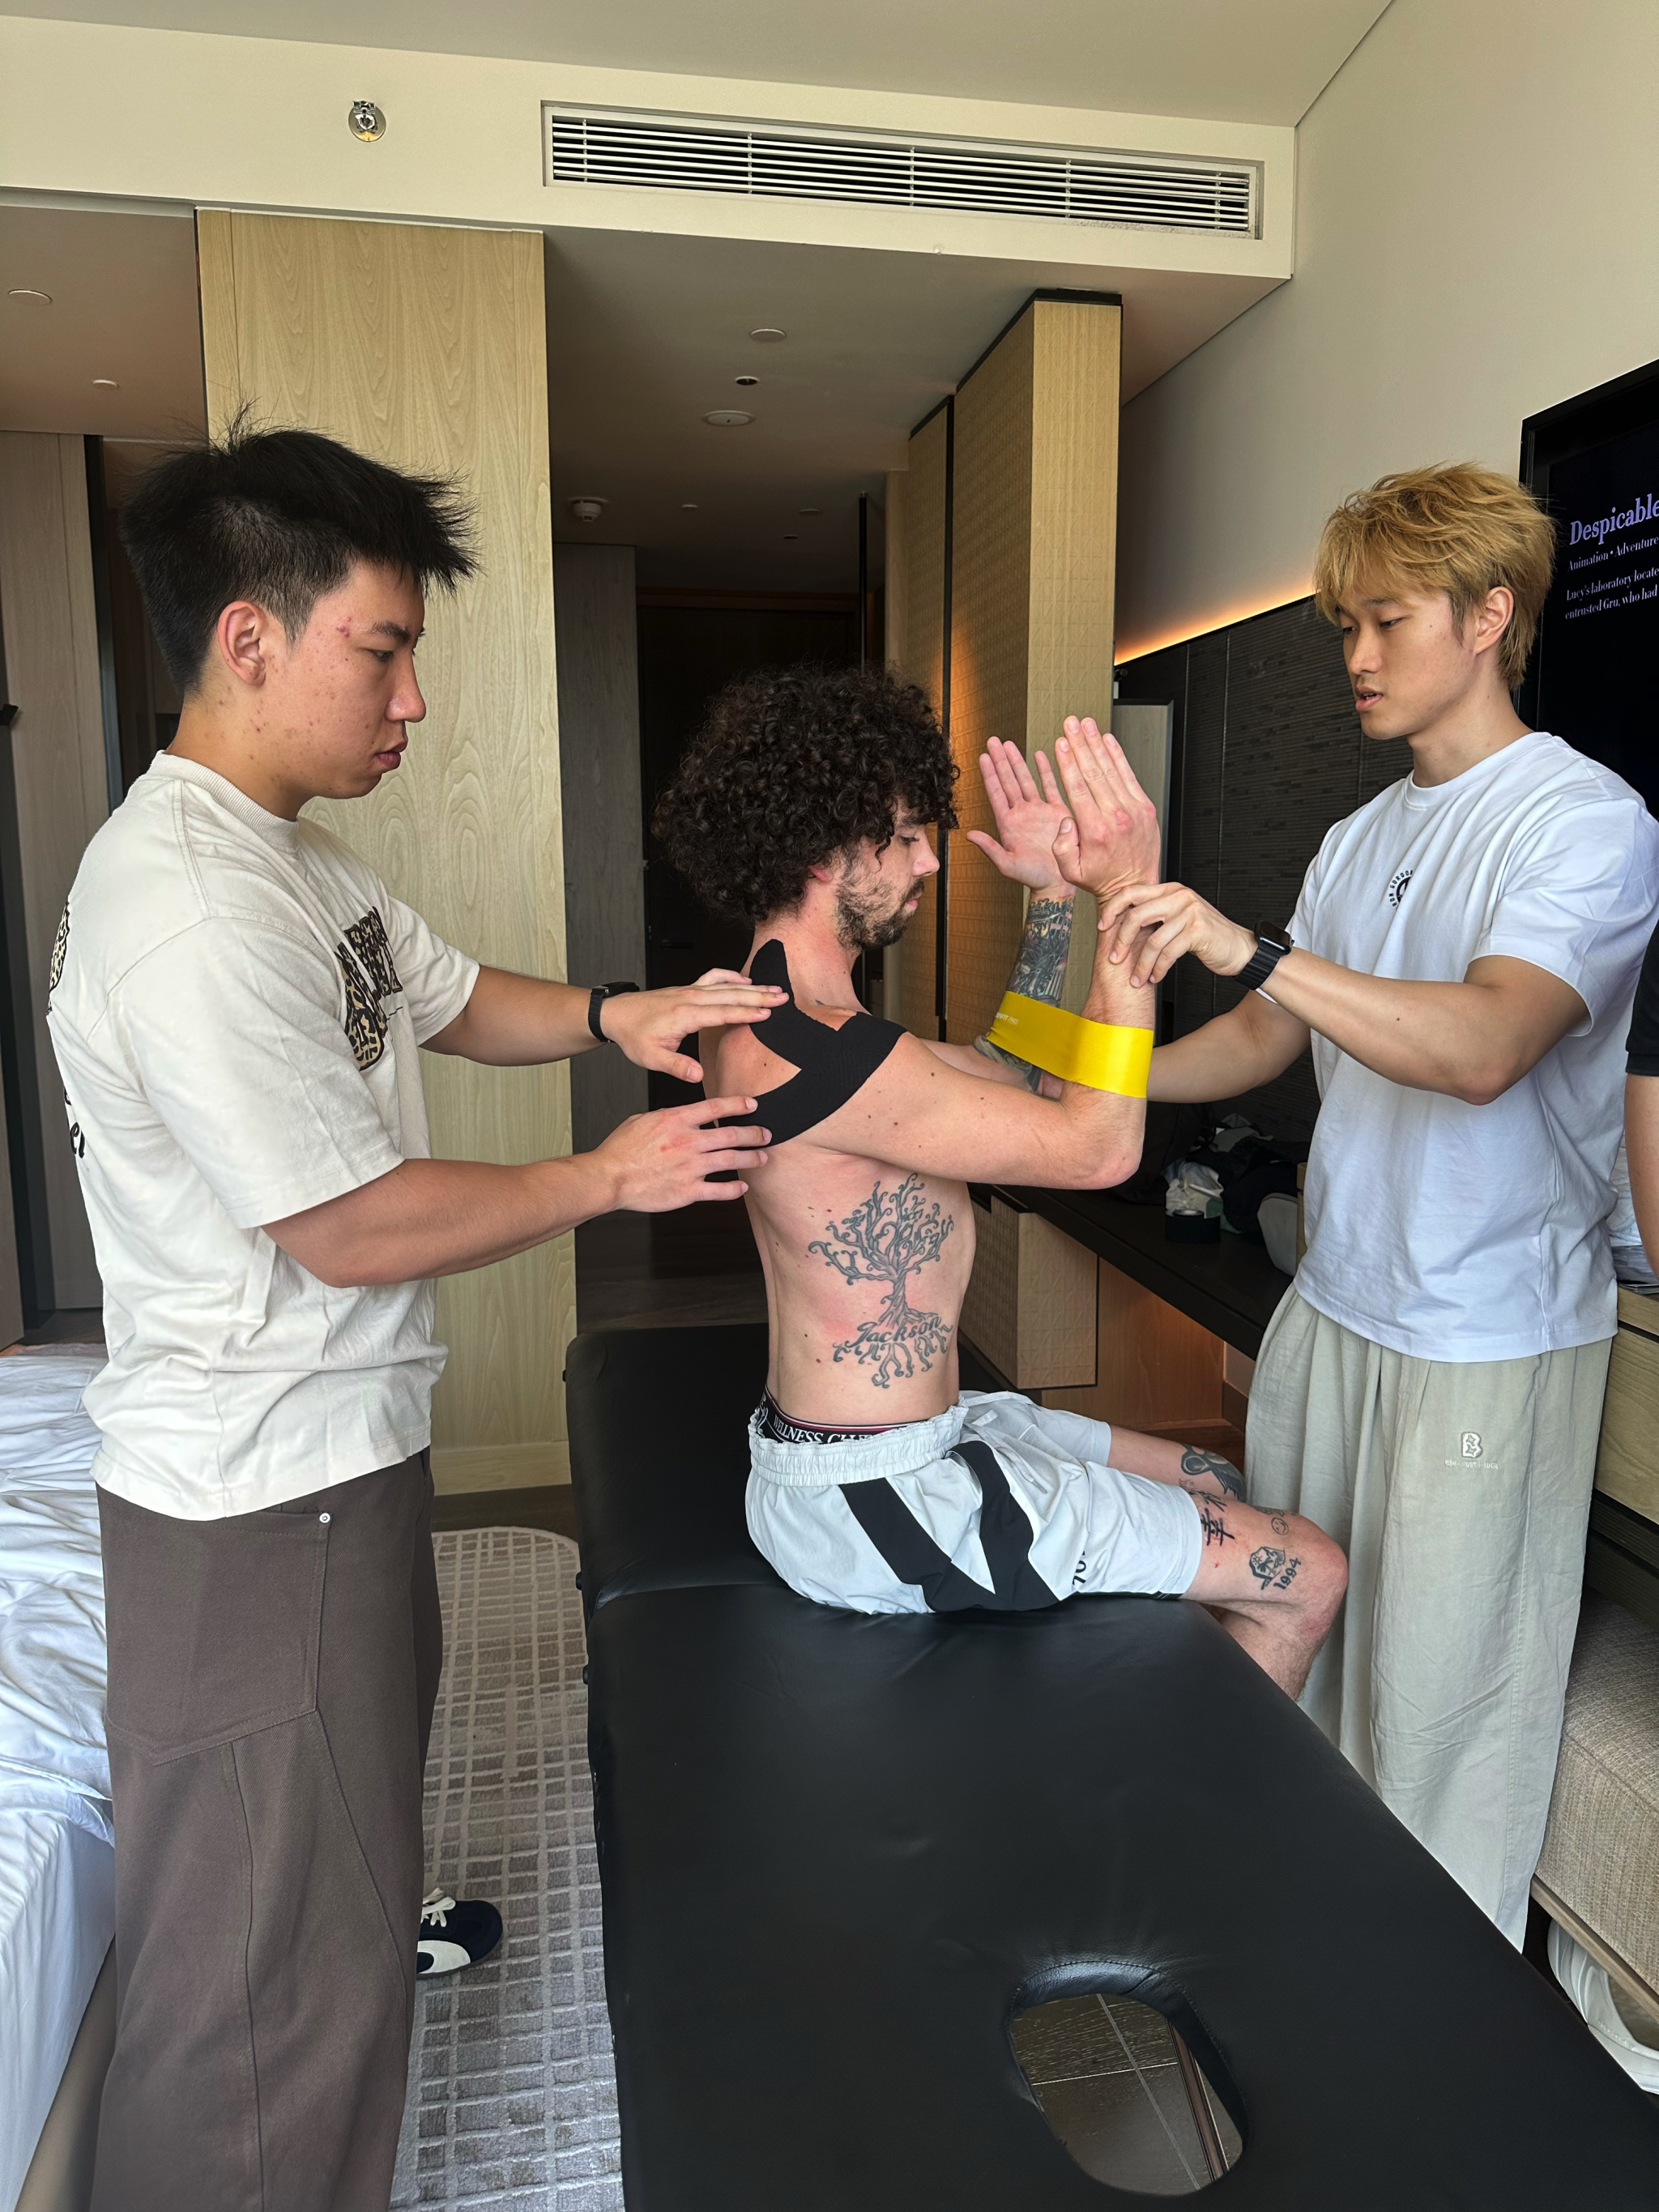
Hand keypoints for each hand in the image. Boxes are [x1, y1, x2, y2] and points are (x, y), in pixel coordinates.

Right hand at [594, 1096, 770, 1210]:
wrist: (610, 1177)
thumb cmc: (620, 1150)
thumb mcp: (642, 1121)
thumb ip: (666, 1118)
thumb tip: (681, 1117)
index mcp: (675, 1121)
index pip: (715, 1108)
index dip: (738, 1105)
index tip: (752, 1106)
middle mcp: (687, 1142)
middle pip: (730, 1135)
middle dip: (753, 1134)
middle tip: (766, 1134)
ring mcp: (689, 1167)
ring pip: (730, 1160)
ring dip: (750, 1159)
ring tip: (762, 1158)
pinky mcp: (687, 1190)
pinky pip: (718, 1190)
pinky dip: (733, 1190)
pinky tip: (742, 1188)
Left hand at [601, 970, 786, 1083]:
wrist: (616, 1014)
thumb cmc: (633, 1036)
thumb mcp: (651, 1058)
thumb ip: (676, 1066)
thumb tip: (697, 1076)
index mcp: (684, 1015)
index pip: (722, 1013)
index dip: (746, 1013)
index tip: (768, 1014)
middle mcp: (690, 998)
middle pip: (731, 995)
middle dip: (759, 996)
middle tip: (783, 997)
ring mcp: (690, 990)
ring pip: (726, 985)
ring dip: (751, 986)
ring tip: (774, 989)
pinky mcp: (688, 988)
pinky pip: (714, 977)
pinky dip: (731, 976)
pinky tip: (744, 980)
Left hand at [964, 736, 1073, 894]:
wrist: (1058, 882)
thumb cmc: (1032, 877)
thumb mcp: (1007, 864)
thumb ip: (989, 848)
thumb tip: (969, 835)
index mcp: (1008, 824)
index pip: (996, 793)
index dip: (989, 774)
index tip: (983, 757)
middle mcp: (1021, 813)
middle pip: (1008, 780)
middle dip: (1000, 760)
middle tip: (993, 740)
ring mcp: (1038, 810)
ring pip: (1026, 780)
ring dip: (1018, 761)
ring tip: (1009, 743)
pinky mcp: (1056, 811)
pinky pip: (1050, 786)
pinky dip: (1045, 770)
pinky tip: (1039, 755)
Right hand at [1049, 718, 1161, 902]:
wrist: (1135, 885)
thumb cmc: (1100, 877)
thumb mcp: (1070, 871)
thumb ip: (1061, 845)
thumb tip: (1065, 818)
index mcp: (1095, 830)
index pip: (1078, 787)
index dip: (1068, 762)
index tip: (1060, 743)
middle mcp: (1116, 817)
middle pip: (1094, 772)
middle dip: (1079, 744)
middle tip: (1070, 723)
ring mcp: (1133, 810)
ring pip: (1112, 769)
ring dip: (1097, 743)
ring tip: (1086, 724)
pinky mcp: (1145, 808)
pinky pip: (1129, 776)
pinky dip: (1118, 756)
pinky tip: (1108, 740)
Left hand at [1096, 882, 1255, 987]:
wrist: (1238, 948)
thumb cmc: (1206, 936)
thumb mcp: (1178, 918)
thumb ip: (1156, 915)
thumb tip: (1122, 925)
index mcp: (1171, 890)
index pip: (1132, 892)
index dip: (1112, 909)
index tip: (1102, 926)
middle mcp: (1179, 896)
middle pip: (1136, 915)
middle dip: (1121, 941)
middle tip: (1115, 958)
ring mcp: (1189, 912)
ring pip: (1152, 940)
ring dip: (1141, 964)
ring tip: (1137, 978)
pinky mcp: (1197, 931)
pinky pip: (1168, 953)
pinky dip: (1158, 968)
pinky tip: (1155, 976)